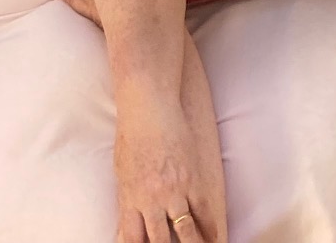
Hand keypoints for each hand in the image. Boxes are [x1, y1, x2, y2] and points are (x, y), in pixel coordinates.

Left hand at [112, 66, 227, 242]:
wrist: (148, 106)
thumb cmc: (131, 135)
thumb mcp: (122, 172)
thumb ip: (126, 203)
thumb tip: (126, 229)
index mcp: (130, 198)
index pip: (132, 240)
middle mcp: (151, 200)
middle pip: (159, 242)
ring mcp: (174, 191)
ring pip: (185, 233)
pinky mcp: (192, 180)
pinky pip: (203, 212)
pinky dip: (209, 229)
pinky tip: (213, 238)